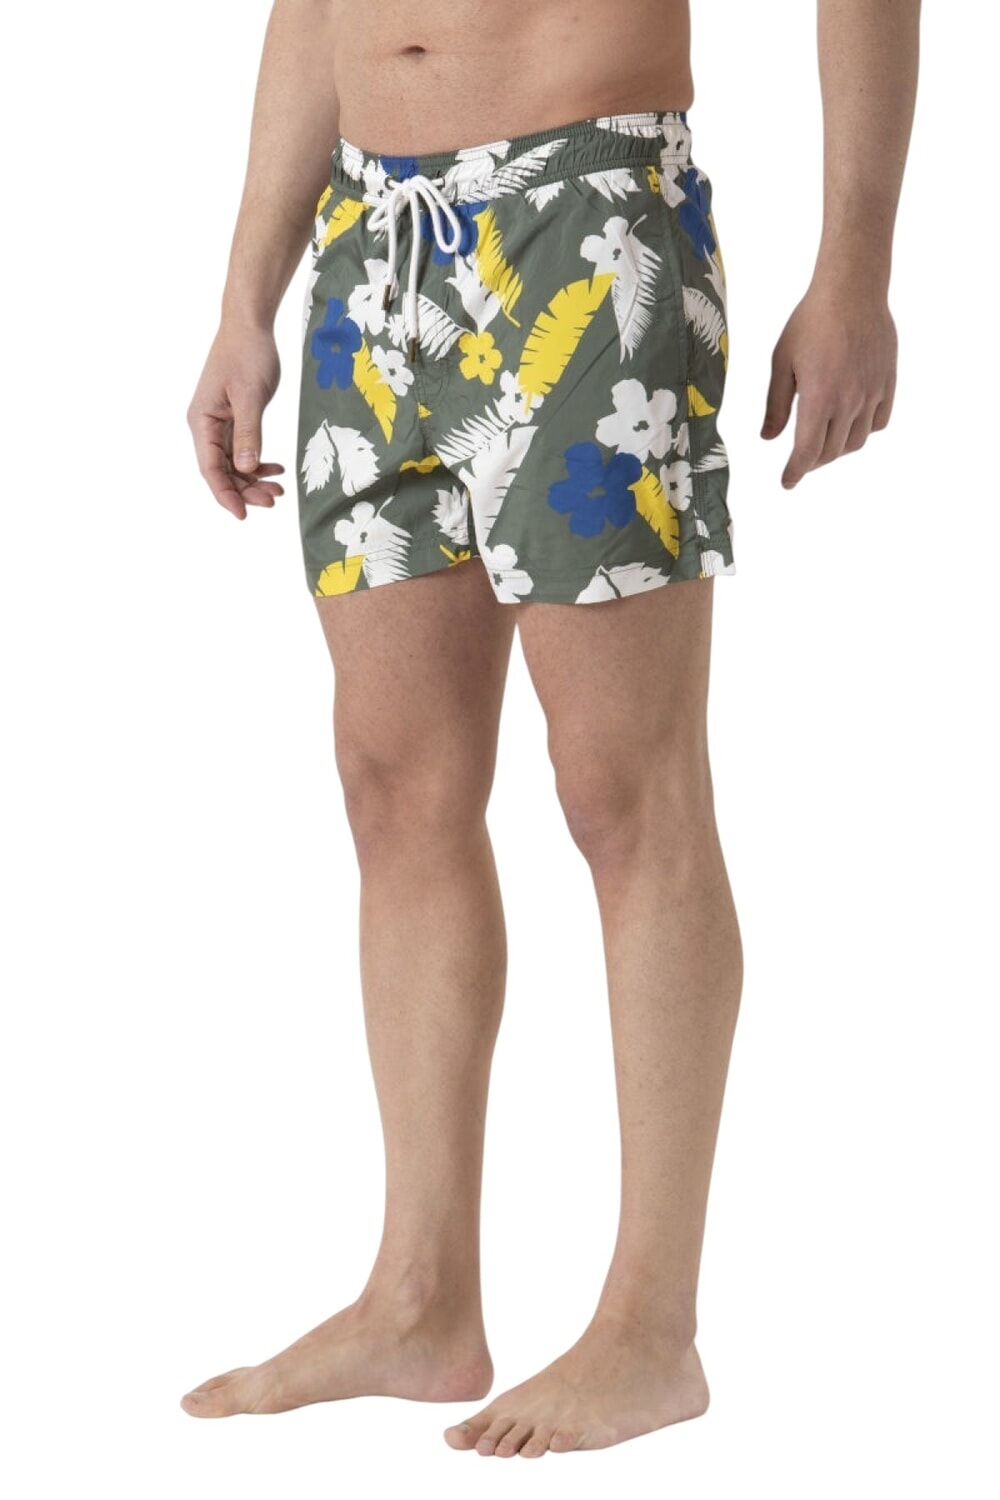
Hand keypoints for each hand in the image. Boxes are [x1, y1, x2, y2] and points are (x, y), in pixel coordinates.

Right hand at [187, 323, 284, 518]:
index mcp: (202, 421)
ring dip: (254, 479)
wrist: (249, 326)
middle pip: (222, 470)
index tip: (243, 515)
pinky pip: (241, 450)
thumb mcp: (250, 396)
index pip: (211, 468)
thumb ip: (248, 434)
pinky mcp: (232, 418)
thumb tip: (247, 469)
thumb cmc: (247, 355)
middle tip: (274, 500)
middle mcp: (205, 425)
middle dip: (246, 490)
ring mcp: (218, 423)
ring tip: (279, 489)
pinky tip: (276, 469)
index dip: (226, 494)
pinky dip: (258, 462)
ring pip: (233, 463)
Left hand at [761, 279, 896, 488]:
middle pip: (831, 452)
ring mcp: (872, 393)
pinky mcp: (887, 383)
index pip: (807, 452)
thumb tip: (769, 438)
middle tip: (800, 461)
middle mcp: (849, 402)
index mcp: (819, 399)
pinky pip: (879, 422)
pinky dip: (864, 431)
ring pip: (856, 441)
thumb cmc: (811, 322)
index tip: (787, 482)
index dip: (795, 472)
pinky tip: (850, 423)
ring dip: (837, 449)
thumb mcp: (782, 362)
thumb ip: (777, 405)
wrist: (852, 291)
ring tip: (823, 442)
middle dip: (813, 463)